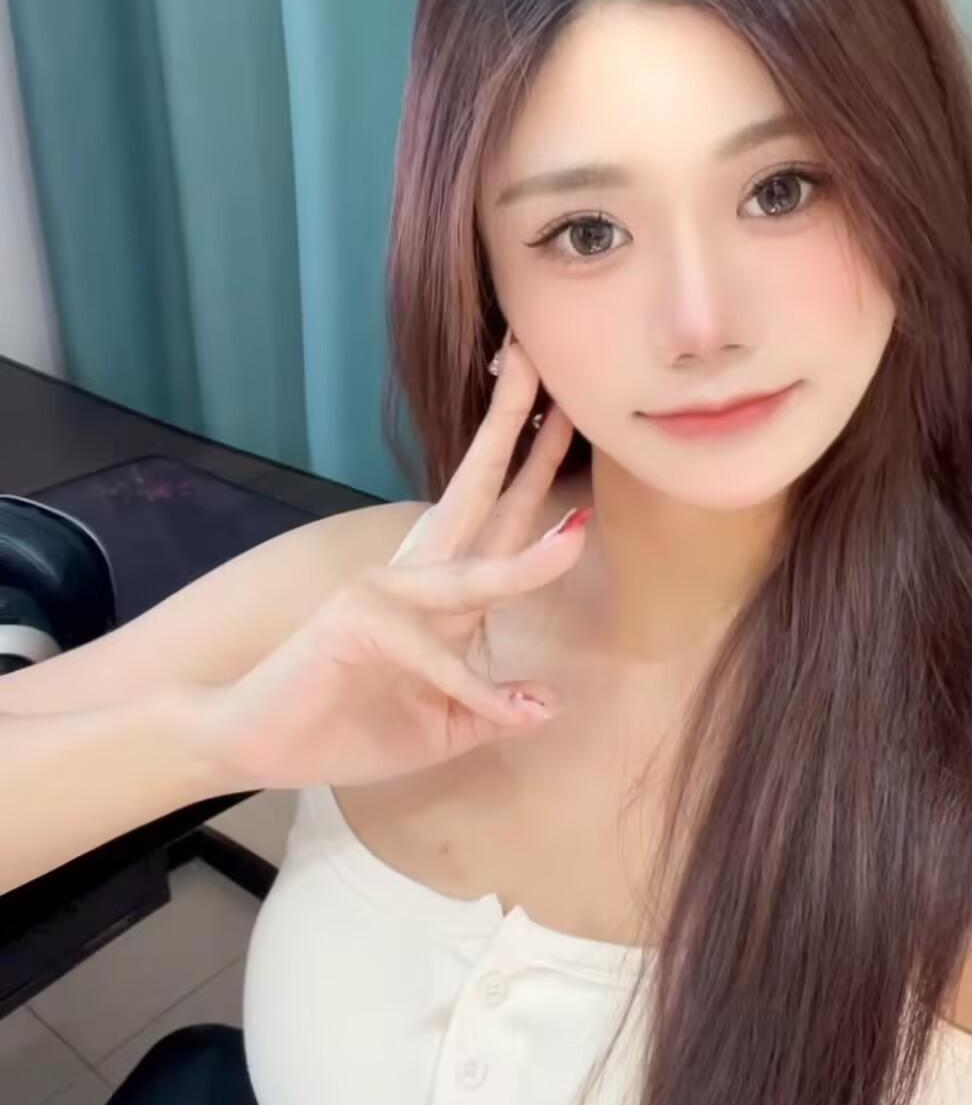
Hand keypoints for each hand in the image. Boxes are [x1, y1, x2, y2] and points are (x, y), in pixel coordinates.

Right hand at [195, 330, 588, 789]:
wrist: (257, 744)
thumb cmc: (346, 726)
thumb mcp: (442, 726)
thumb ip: (491, 707)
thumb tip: (549, 704)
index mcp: (439, 590)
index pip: (497, 516)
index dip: (534, 465)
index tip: (570, 412)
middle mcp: (415, 576)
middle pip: (475, 491)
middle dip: (511, 428)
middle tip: (541, 360)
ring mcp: (383, 591)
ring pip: (470, 573)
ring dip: (527, 558)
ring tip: (581, 530)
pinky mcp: (355, 620)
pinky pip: (436, 657)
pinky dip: (474, 688)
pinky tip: (507, 710)